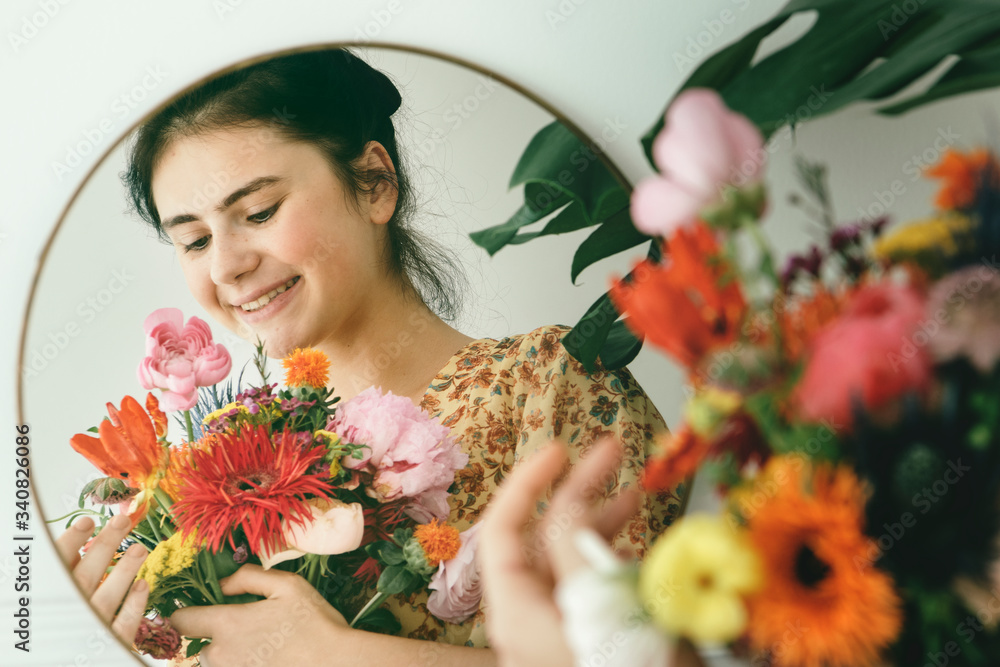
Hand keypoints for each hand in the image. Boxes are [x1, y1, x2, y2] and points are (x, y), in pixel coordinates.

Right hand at [55, 514, 149, 643]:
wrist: (62, 663)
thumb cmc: (54, 625)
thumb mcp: (48, 600)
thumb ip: (61, 578)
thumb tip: (78, 549)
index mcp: (46, 600)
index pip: (56, 568)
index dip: (70, 542)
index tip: (88, 521)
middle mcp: (67, 615)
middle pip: (85, 577)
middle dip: (105, 547)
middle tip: (122, 521)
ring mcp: (89, 631)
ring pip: (107, 599)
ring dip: (125, 571)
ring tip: (140, 548)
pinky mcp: (109, 647)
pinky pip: (124, 626)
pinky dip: (134, 605)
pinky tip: (143, 584)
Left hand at [169, 564, 348, 665]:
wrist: (337, 664)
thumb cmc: (314, 623)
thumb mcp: (287, 585)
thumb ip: (248, 578)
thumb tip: (222, 584)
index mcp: (227, 624)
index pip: (181, 621)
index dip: (186, 613)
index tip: (200, 611)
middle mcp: (221, 655)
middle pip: (200, 647)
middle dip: (217, 638)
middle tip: (250, 630)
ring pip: (217, 664)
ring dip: (230, 656)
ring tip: (263, 648)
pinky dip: (244, 664)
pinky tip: (269, 659)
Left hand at [479, 437, 641, 666]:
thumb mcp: (593, 602)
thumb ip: (572, 546)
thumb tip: (564, 506)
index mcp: (517, 609)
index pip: (504, 528)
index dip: (527, 481)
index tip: (560, 446)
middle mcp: (533, 618)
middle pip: (546, 537)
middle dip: (580, 490)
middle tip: (615, 450)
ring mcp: (565, 630)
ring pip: (577, 560)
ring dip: (606, 520)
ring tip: (637, 492)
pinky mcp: (595, 640)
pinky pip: (599, 586)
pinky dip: (620, 557)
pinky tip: (644, 543)